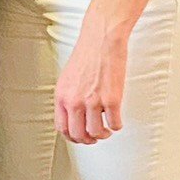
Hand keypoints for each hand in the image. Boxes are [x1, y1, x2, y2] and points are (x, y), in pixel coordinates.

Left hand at [54, 24, 126, 143]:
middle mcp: (75, 101)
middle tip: (95, 136)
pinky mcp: (112, 99)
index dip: (72, 137)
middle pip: (79, 135)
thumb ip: (68, 98)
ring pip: (97, 133)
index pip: (62, 128)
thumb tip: (73, 116)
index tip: (80, 137)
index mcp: (62, 96)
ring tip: (107, 127)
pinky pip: (115, 124)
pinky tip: (116, 118)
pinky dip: (117, 125)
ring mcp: (93, 101)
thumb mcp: (67, 79)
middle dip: (88, 140)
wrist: (101, 40)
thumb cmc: (86, 55)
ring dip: (104, 134)